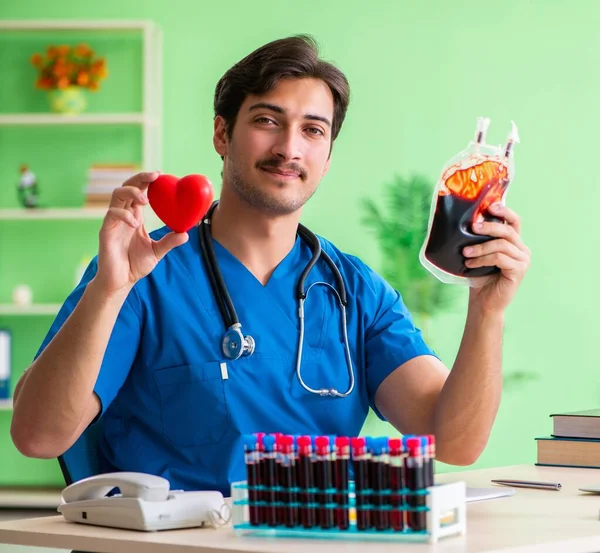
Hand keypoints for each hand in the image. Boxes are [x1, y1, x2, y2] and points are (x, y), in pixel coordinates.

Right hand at [95, 171, 188, 294]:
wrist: (121, 281)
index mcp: (134, 216)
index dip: (147, 181)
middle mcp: (123, 215)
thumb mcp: (157, 251)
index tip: (161, 175)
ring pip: (117, 195)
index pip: (139, 192)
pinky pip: (112, 215)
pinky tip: (135, 223)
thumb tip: (186, 234)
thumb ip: (169, 242)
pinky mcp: (106, 231)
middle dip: (140, 178)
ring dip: (132, 192)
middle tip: (155, 176)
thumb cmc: (135, 265)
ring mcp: (113, 222)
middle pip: (127, 187)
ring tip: (145, 200)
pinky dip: (124, 215)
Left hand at [462, 203, 530, 313]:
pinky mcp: (519, 270)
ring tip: (465, 253)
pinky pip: (499, 258)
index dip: (504, 211)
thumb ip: (478, 240)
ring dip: (480, 247)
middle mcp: (522, 249)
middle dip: (488, 227)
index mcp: (514, 243)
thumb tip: (464, 221)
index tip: (490, 206)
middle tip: (472, 227)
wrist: (483, 303)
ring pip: (501, 245)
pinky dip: (482, 259)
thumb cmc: (479, 277)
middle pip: (507, 231)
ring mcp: (523, 260)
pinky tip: (470, 264)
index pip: (514, 221)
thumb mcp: (479, 254)